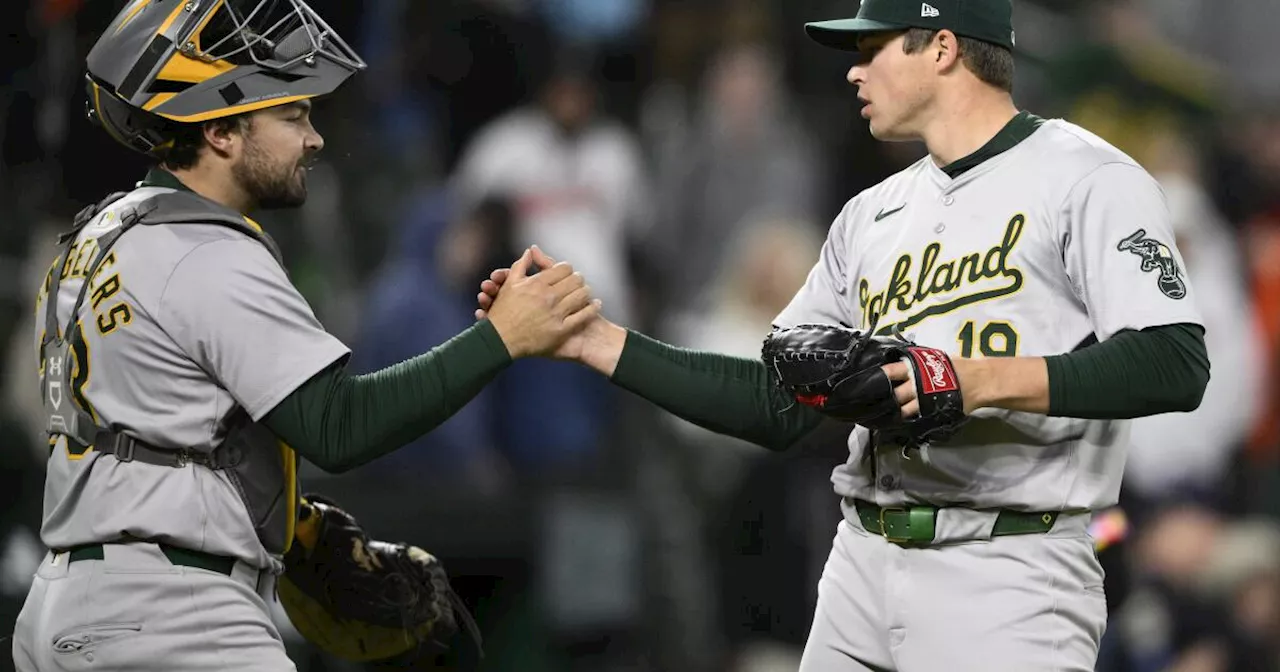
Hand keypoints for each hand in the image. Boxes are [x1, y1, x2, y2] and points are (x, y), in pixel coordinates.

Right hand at [483, 248, 600, 358]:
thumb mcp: (509, 285)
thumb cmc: (503, 312)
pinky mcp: (561, 330)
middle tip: (579, 280)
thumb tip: (531, 250)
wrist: (500, 341)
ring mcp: (556, 314)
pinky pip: (583, 316)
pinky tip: (596, 304)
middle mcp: (548, 297)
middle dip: (578, 279)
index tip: (568, 272)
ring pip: (581, 295)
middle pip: (575, 280)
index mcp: (537, 283)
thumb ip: (521, 265)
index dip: (567, 268)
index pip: (563, 268)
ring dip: (586, 291)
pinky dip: (592, 308)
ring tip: (586, 291)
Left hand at [881, 356, 983, 417]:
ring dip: (894, 412)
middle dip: (883, 399)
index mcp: (914, 367)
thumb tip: (896, 366)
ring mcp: (923, 399)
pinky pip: (914, 416)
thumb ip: (913, 365)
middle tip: (872, 403)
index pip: (889, 372)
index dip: (878, 377)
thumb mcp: (931, 359)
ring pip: (902, 409)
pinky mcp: (931, 411)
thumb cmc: (954, 367)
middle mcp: (915, 383)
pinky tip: (899, 420)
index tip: (866, 383)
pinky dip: (907, 418)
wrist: (976, 380)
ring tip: (882, 415)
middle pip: (893, 394)